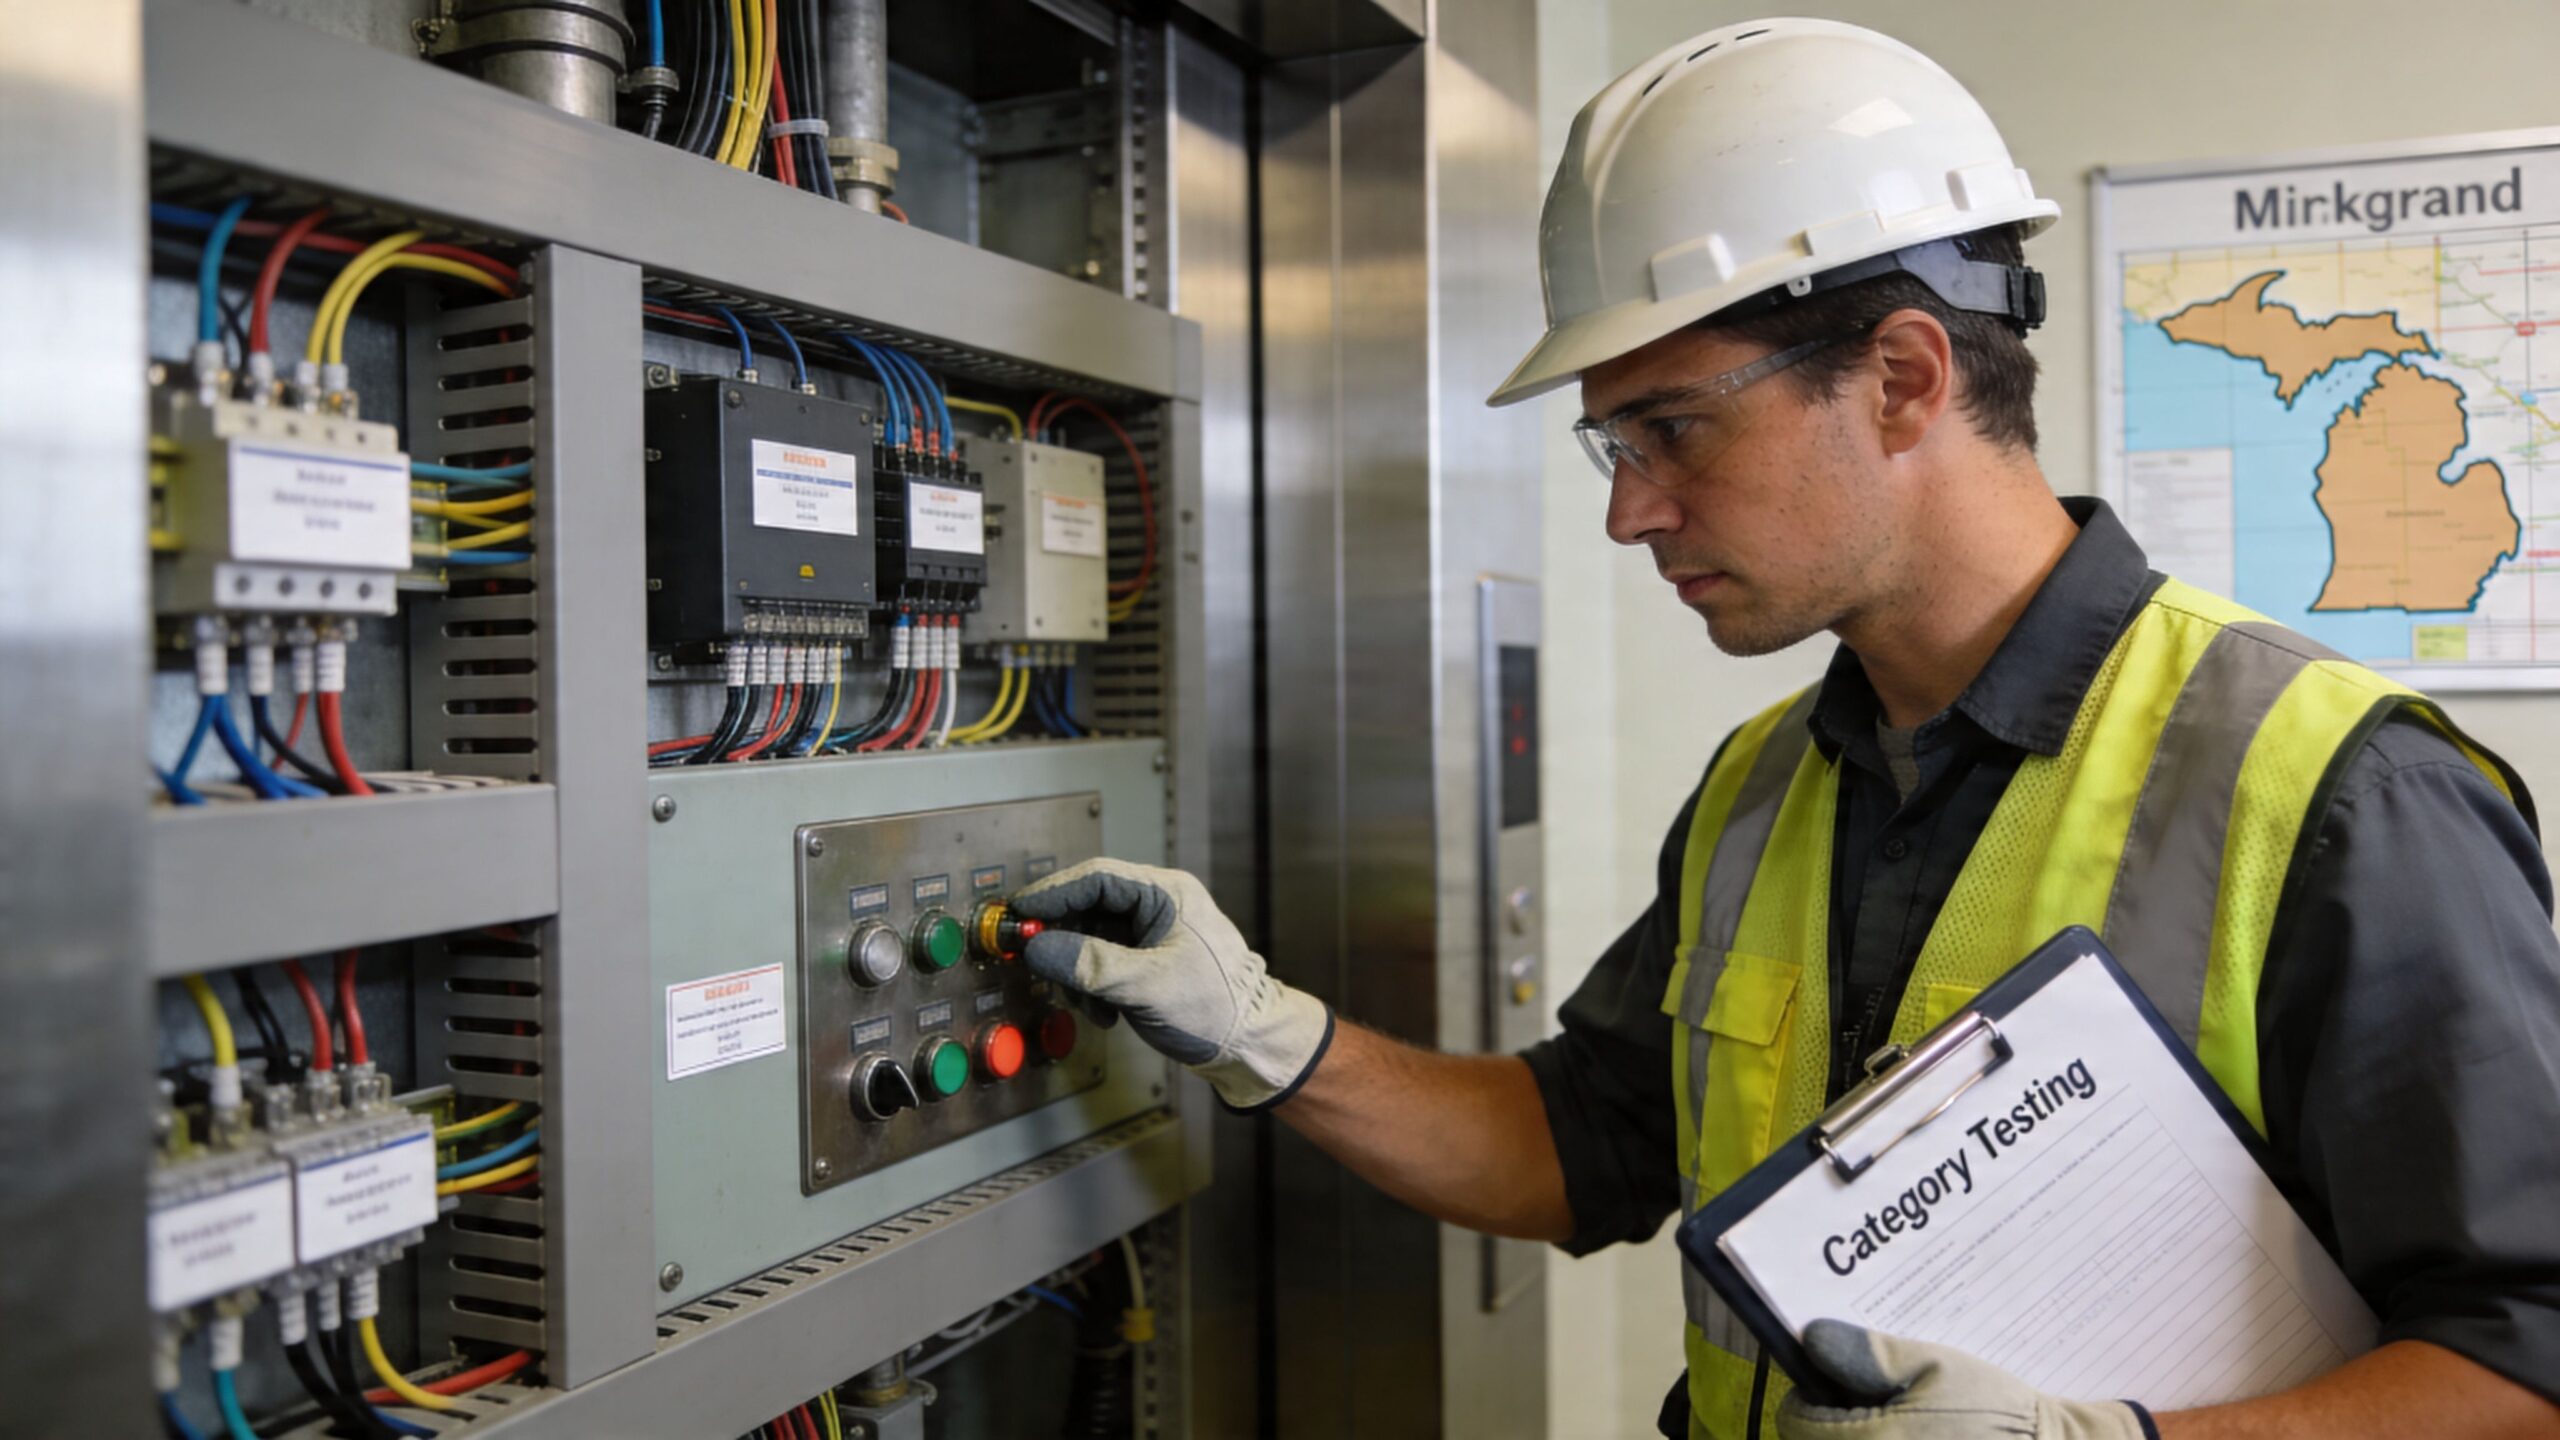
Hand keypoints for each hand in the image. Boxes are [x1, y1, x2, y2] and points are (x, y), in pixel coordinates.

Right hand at [1011, 859, 1333, 1109]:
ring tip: (1087, 1002)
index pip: (1096, 878)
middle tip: (1035, 960)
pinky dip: (1093, 987)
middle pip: (1089, 907)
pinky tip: (1105, 1013)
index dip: (1053, 893)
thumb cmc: (1217, 1006)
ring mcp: (1151, 936)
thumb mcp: (1148, 984)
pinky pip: (1102, 964)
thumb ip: (1091, 964)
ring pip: (1090, 939)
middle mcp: (1157, 908)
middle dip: (1062, 940)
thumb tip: (1038, 948)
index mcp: (1166, 894)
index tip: (1019, 912)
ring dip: (1078, 972)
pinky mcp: (1146, 963)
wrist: (1249, 1044)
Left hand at [1778, 1321, 2154, 1439]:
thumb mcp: (1936, 1366)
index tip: (1833, 1379)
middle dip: (1831, 1417)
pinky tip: (1915, 1430)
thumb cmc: (1996, 1411)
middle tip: (1867, 1395)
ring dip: (1857, 1431)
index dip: (1809, 1395)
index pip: (1797, 1422)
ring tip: (1895, 1412)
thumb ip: (1870, 1354)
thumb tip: (1812, 1339)